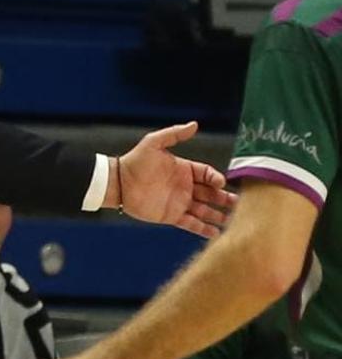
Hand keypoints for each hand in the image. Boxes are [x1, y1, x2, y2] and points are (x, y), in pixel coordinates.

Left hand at [116, 121, 235, 237]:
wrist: (118, 183)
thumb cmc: (135, 161)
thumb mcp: (153, 143)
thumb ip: (174, 135)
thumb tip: (194, 124)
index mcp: (185, 170)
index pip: (208, 174)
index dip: (216, 178)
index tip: (222, 183)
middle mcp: (186, 187)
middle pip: (212, 194)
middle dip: (225, 199)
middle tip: (240, 204)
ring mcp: (180, 202)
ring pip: (205, 210)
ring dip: (219, 215)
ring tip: (233, 221)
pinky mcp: (172, 216)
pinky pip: (191, 223)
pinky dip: (204, 229)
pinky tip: (216, 233)